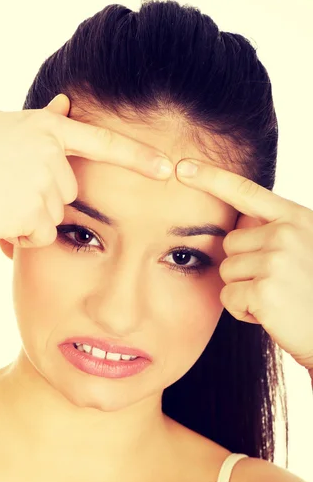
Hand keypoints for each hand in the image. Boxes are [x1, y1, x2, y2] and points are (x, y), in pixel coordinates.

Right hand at [0, 94, 172, 246]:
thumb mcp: (0, 129)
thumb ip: (41, 123)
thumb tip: (68, 104)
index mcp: (42, 126)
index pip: (101, 141)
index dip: (137, 157)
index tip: (169, 169)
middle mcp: (47, 148)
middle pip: (70, 191)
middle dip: (43, 200)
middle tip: (3, 193)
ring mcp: (41, 178)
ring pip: (55, 215)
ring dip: (29, 219)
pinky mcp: (32, 208)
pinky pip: (41, 235)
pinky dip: (21, 236)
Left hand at [176, 159, 312, 370]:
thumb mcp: (304, 248)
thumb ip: (274, 232)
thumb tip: (237, 226)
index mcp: (296, 218)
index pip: (246, 192)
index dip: (210, 177)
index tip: (182, 167)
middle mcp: (286, 233)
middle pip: (228, 243)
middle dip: (242, 266)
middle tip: (274, 283)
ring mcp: (276, 260)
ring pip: (226, 271)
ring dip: (243, 290)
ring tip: (276, 299)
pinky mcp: (264, 290)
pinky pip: (228, 297)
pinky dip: (243, 311)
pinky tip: (271, 314)